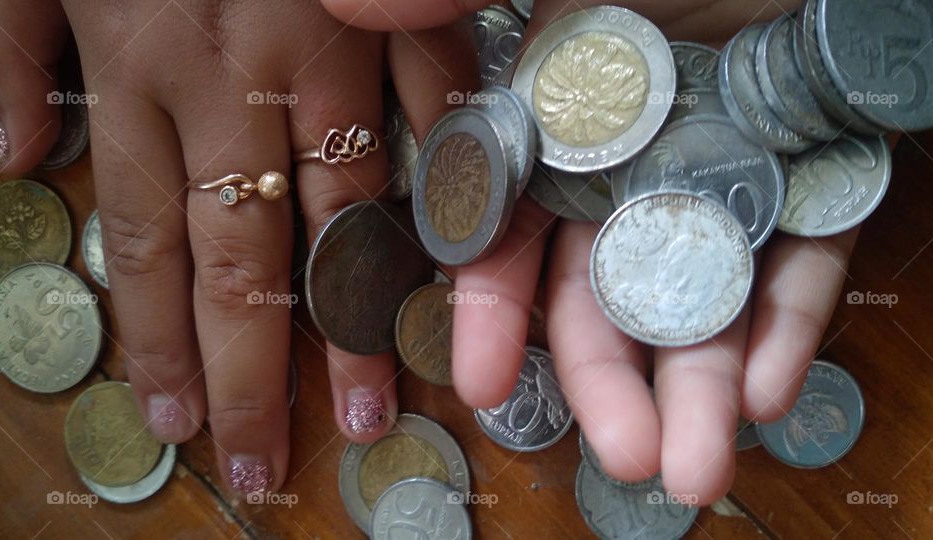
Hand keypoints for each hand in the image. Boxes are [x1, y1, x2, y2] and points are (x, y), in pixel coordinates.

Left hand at [0, 0, 475, 492]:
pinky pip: (429, 110)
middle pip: (244, 256)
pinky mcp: (390, 18)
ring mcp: (327, 55)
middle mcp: (236, 82)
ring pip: (345, 209)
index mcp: (138, 67)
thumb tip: (14, 164)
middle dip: (258, 367)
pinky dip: (445, 186)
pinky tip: (458, 266)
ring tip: (369, 400)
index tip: (183, 423)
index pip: (149, 245)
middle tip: (275, 456)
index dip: (163, 344)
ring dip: (358, 312)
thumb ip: (4, 53)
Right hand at [326, 0, 854, 504]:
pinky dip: (789, 324)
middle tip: (625, 461)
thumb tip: (353, 6)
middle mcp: (634, 172)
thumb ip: (457, 1)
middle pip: (612, 295)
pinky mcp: (813, 183)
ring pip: (706, 300)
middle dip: (612, 385)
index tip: (476, 381)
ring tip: (699, 469)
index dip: (490, 310)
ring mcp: (724, 186)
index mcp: (564, 131)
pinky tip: (772, 392)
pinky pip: (799, 261)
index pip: (512, 236)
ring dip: (704, 388)